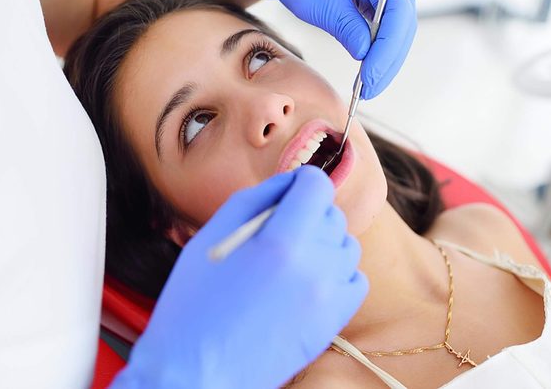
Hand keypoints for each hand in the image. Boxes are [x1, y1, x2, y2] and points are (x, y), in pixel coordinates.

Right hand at [112, 166, 366, 388]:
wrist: (198, 370)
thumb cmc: (194, 302)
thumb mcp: (212, 236)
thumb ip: (255, 199)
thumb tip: (288, 182)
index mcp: (280, 239)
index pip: (317, 185)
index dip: (301, 181)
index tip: (288, 192)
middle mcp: (314, 264)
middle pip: (332, 214)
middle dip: (308, 214)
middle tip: (277, 233)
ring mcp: (328, 295)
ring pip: (347, 246)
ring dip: (324, 243)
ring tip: (291, 260)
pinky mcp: (334, 321)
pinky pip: (356, 280)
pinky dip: (337, 273)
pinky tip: (308, 281)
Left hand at [238, 0, 416, 98]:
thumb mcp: (322, 5)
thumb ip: (348, 29)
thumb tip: (366, 55)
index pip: (397, 10)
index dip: (387, 48)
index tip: (372, 76)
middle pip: (402, 22)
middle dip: (388, 59)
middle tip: (370, 88)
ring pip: (396, 29)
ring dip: (385, 60)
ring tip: (368, 87)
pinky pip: (385, 29)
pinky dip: (377, 51)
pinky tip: (368, 72)